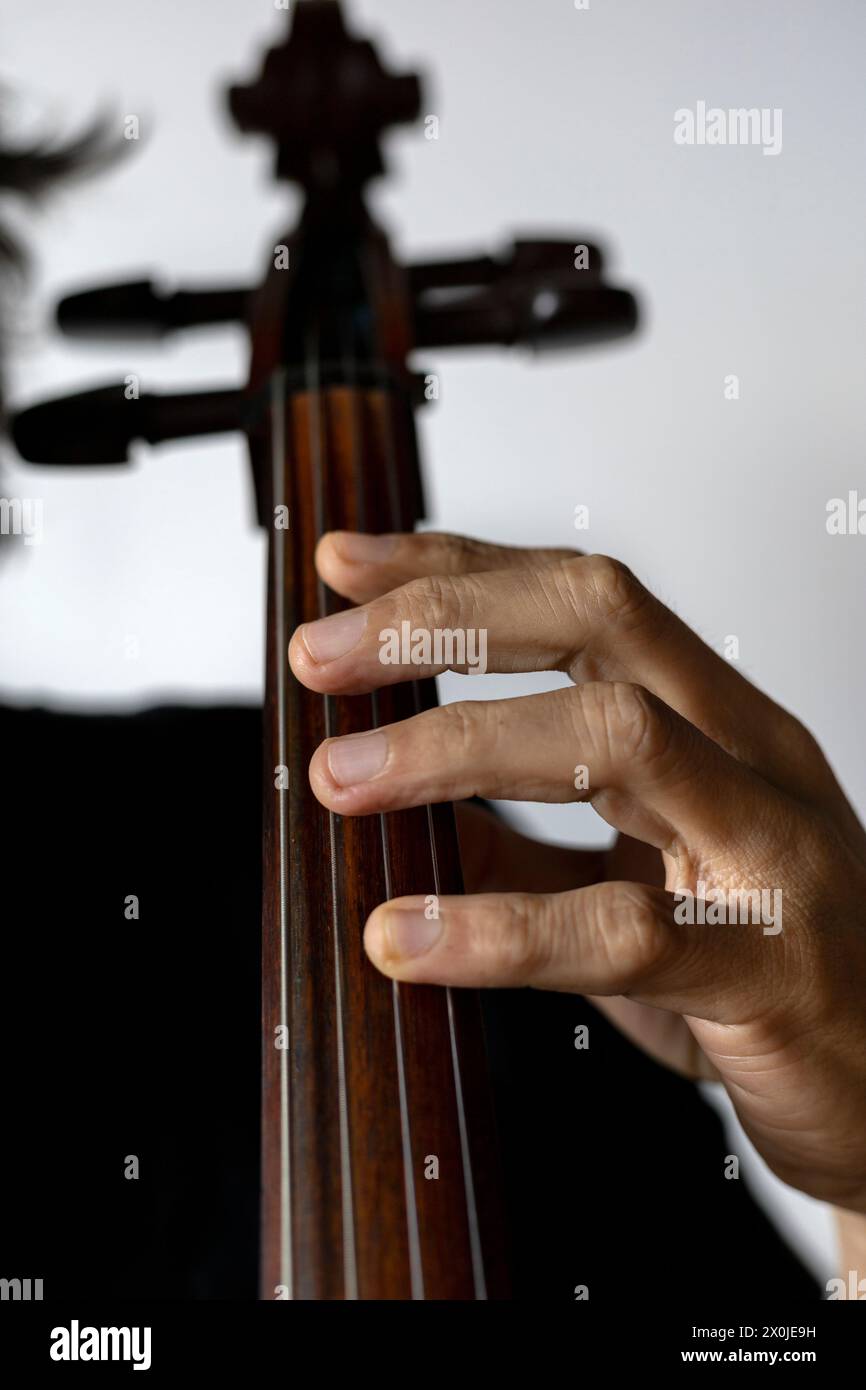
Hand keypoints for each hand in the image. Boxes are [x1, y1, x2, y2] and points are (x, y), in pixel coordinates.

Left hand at [289, 530, 865, 1214]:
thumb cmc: (760, 975)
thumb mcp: (629, 883)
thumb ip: (517, 838)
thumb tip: (386, 794)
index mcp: (717, 723)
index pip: (585, 598)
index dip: (460, 566)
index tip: (345, 566)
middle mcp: (750, 756)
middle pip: (600, 620)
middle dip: (444, 620)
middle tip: (319, 656)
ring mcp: (772, 850)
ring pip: (618, 737)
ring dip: (454, 743)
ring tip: (338, 779)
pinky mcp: (771, 968)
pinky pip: (625, 931)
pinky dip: (498, 927)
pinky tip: (405, 936)